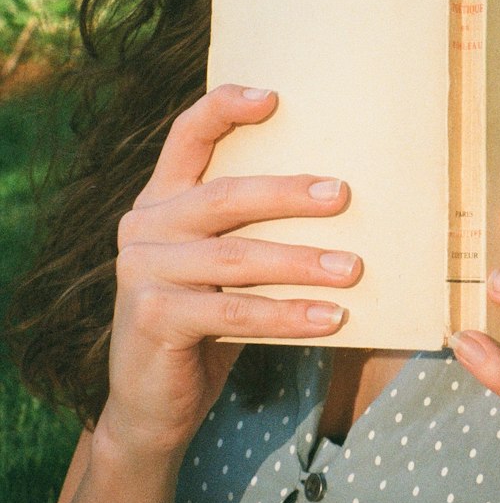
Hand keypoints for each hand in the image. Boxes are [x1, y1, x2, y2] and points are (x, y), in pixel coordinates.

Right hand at [101, 84, 359, 462]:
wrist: (152, 405)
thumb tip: (342, 200)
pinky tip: (331, 319)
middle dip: (290, 193)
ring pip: (236, 256)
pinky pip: (234, 311)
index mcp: (163, 199)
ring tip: (353, 268)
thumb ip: (252, 230)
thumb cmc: (206, 324)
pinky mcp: (152, 317)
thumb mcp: (223, 268)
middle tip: (344, 195)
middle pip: (225, 195)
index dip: (225, 107)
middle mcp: (146, 225)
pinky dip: (288, 315)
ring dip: (302, 262)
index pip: (188, 136)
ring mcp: (143, 271)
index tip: (274, 97)